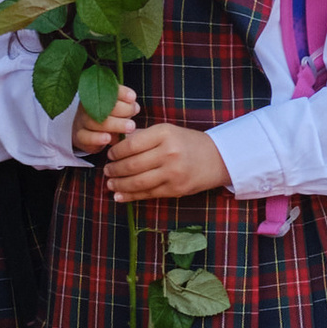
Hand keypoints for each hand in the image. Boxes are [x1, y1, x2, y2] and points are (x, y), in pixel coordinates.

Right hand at [71, 82, 139, 158]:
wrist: (91, 134)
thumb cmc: (112, 118)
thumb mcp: (122, 110)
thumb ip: (127, 106)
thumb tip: (134, 107)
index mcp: (98, 95)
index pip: (109, 90)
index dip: (121, 93)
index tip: (132, 98)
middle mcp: (88, 106)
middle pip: (102, 105)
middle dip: (122, 110)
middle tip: (135, 118)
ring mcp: (82, 121)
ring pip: (94, 122)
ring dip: (114, 125)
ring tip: (130, 127)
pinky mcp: (80, 136)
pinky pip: (85, 137)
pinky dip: (96, 138)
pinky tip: (108, 138)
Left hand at [103, 122, 229, 203]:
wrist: (219, 158)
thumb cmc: (189, 143)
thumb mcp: (168, 131)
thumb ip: (143, 137)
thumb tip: (115, 144)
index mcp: (165, 134)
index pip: (130, 145)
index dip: (115, 152)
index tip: (110, 155)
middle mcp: (170, 152)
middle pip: (131, 165)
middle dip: (114, 170)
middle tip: (107, 171)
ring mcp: (173, 172)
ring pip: (137, 182)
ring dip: (119, 184)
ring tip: (110, 183)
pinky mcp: (176, 189)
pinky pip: (147, 194)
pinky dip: (130, 196)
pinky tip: (119, 195)